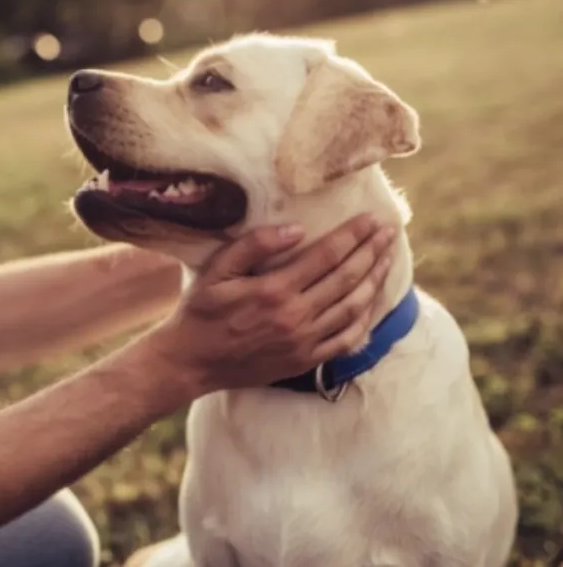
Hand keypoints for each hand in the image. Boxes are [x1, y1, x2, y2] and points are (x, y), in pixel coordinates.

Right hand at [147, 214, 395, 397]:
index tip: (372, 219)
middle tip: (389, 232)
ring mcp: (303, 341)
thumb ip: (253, 246)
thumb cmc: (200, 312)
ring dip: (374, 281)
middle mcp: (295, 316)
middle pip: (347, 278)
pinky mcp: (305, 361)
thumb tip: (296, 229)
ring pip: (352, 308)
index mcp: (274, 290)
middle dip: (372, 252)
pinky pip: (345, 340)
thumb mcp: (216, 271)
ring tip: (387, 259)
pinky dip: (364, 320)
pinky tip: (372, 303)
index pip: (326, 256)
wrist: (192, 362)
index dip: (353, 235)